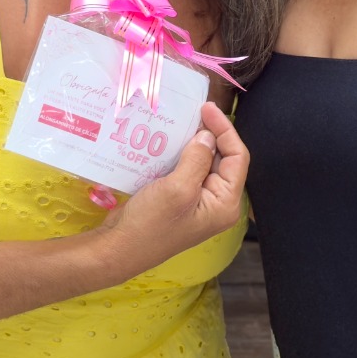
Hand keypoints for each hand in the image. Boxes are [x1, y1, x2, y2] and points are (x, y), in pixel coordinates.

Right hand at [91, 103, 247, 278]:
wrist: (119, 249)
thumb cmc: (151, 223)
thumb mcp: (178, 188)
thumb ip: (198, 158)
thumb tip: (208, 136)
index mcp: (225, 203)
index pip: (237, 158)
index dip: (225, 130)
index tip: (206, 108)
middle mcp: (217, 203)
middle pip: (223, 159)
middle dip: (211, 135)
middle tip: (193, 112)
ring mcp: (198, 202)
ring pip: (204, 163)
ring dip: (194, 143)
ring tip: (182, 122)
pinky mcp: (180, 200)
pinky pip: (187, 171)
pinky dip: (181, 154)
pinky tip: (169, 141)